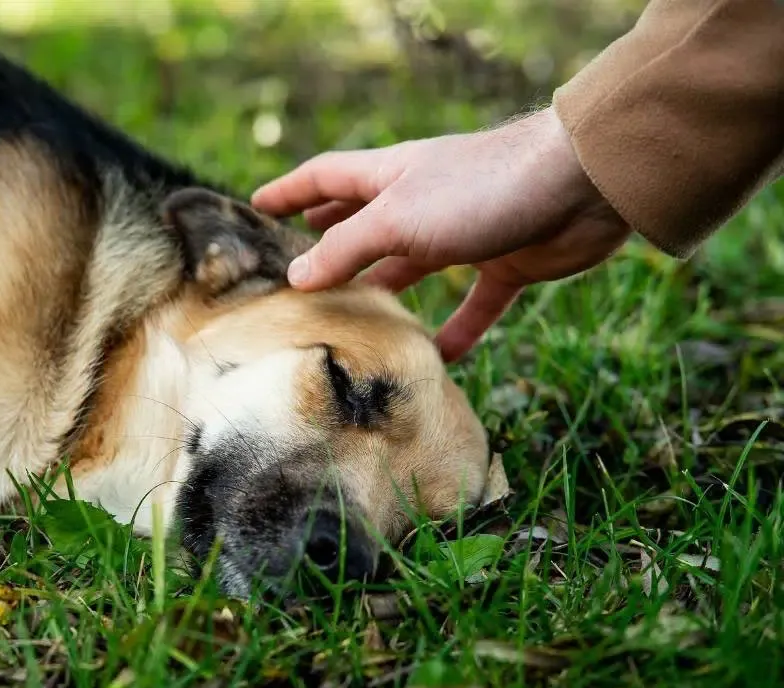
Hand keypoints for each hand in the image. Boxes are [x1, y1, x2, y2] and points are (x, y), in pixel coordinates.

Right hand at [250, 106, 632, 361]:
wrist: (581, 185)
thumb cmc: (481, 188)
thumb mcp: (397, 219)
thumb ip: (346, 248)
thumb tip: (297, 276)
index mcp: (390, 176)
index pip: (325, 179)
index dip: (289, 192)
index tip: (257, 205)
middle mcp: (422, 201)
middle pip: (363, 222)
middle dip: (330, 242)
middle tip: (298, 269)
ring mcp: (464, 232)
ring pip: (413, 267)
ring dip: (385, 292)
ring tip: (354, 322)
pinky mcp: (505, 262)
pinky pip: (473, 304)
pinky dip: (456, 330)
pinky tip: (440, 360)